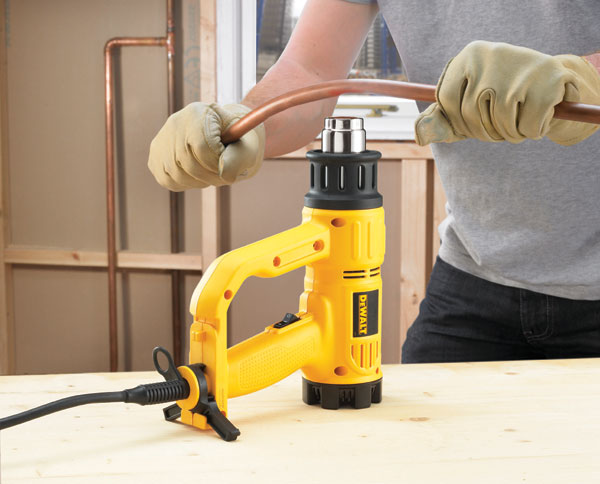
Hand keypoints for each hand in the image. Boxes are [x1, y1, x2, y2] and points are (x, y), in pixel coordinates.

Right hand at [148, 103, 264, 190]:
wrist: (223, 135)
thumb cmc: (238, 141)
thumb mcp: (247, 145)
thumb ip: (239, 158)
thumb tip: (223, 172)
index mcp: (198, 113)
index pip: (201, 147)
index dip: (217, 165)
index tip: (228, 168)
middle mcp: (175, 123)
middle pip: (188, 162)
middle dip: (211, 177)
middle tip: (224, 175)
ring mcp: (162, 140)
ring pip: (177, 174)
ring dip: (200, 182)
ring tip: (212, 172)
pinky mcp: (155, 156)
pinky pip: (168, 180)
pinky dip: (187, 184)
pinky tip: (199, 174)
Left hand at [415, 41, 599, 145]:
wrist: (554, 79)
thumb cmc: (503, 93)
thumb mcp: (469, 100)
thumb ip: (444, 119)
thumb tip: (419, 135)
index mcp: (469, 55)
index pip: (446, 100)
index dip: (458, 121)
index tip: (474, 123)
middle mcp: (491, 56)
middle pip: (470, 115)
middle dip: (485, 132)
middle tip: (501, 126)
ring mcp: (520, 68)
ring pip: (500, 123)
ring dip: (510, 134)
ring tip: (518, 121)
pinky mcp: (548, 83)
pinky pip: (527, 127)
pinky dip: (531, 132)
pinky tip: (537, 117)